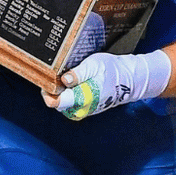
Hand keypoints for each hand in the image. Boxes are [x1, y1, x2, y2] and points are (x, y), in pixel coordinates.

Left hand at [43, 50, 171, 119]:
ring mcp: (84, 109)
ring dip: (59, 92)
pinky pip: (70, 103)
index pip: (57, 102)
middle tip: (51, 74)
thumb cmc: (112, 70)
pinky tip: (69, 83)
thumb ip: (79, 73)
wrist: (129, 79)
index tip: (45, 80)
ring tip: (60, 77)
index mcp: (83, 97)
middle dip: (51, 90)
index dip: (47, 92)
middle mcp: (82, 107)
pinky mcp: (86, 108)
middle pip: (57, 103)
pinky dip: (67, 93)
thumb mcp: (95, 65)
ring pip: (63, 103)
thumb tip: (65, 80)